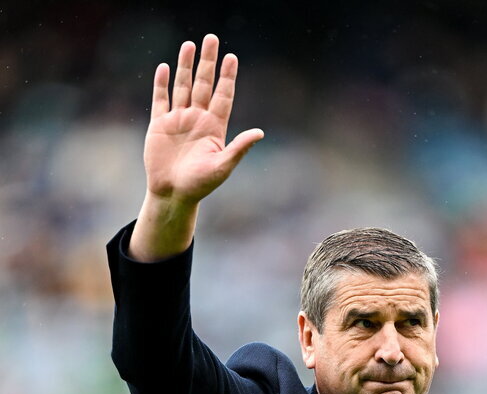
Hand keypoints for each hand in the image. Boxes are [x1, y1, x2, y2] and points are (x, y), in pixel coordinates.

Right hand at [144, 33, 262, 204]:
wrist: (173, 195)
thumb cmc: (200, 185)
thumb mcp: (222, 166)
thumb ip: (239, 148)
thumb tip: (260, 132)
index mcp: (214, 127)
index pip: (223, 96)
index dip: (227, 77)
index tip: (232, 57)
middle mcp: (197, 119)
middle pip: (204, 84)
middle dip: (208, 62)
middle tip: (212, 38)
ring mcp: (178, 120)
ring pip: (183, 86)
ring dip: (186, 66)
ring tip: (189, 45)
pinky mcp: (159, 125)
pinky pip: (160, 100)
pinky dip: (161, 84)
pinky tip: (164, 67)